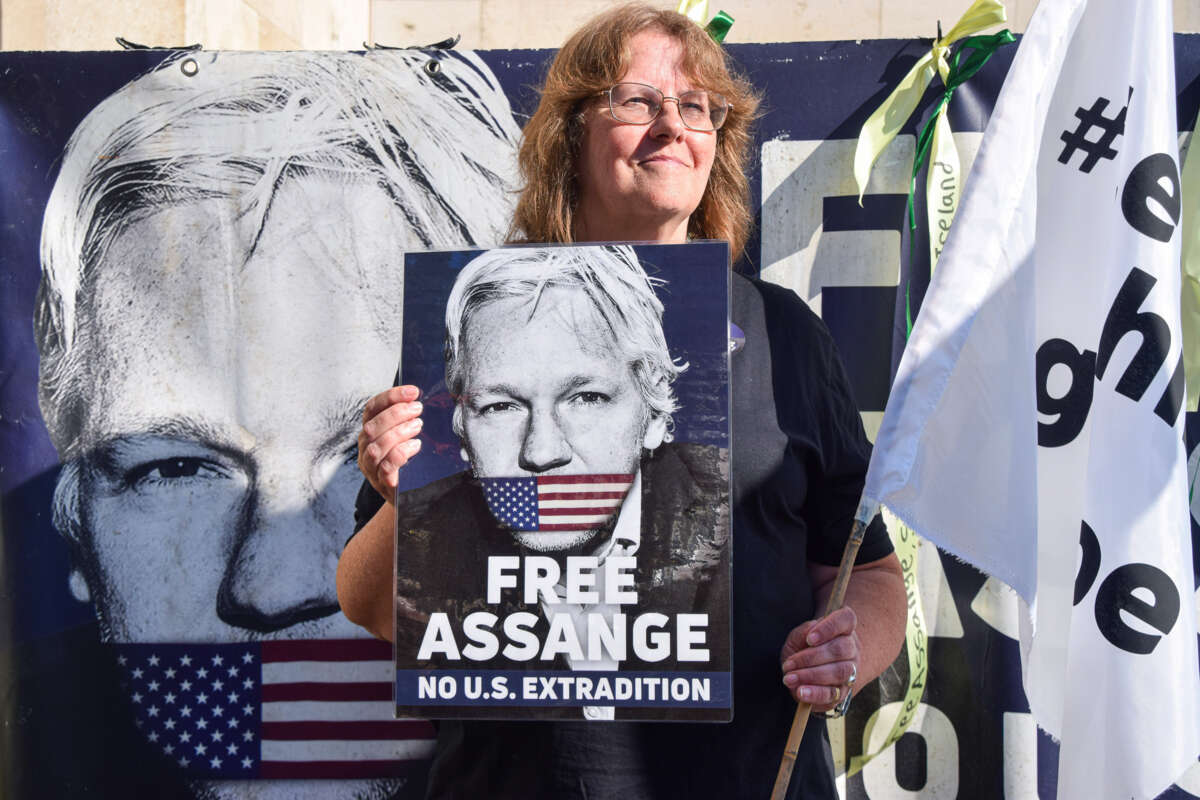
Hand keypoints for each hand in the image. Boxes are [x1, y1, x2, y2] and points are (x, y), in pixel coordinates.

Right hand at [358, 385, 423, 502]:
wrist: (406, 495)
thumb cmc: (406, 461)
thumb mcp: (404, 436)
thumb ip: (406, 419)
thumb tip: (419, 398)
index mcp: (369, 431)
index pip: (372, 408)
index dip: (390, 397)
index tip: (412, 391)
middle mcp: (365, 447)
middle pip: (372, 426)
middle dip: (396, 413)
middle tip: (418, 409)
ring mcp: (371, 466)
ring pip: (376, 446)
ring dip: (399, 432)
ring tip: (418, 425)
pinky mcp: (382, 482)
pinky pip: (386, 467)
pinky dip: (400, 453)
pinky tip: (415, 446)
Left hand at [779, 606, 859, 711]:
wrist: (813, 672)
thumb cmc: (805, 648)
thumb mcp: (799, 637)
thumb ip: (803, 633)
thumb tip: (809, 634)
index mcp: (844, 628)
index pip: (846, 619)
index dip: (829, 628)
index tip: (810, 638)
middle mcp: (852, 649)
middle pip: (841, 649)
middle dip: (811, 657)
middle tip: (789, 664)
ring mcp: (851, 671)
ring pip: (840, 672)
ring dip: (811, 675)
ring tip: (790, 678)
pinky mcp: (844, 692)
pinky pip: (834, 694)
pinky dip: (816, 693)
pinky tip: (801, 692)